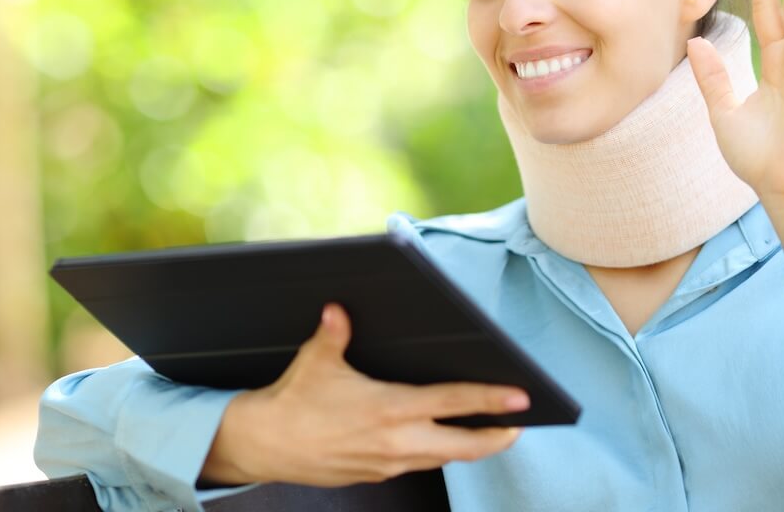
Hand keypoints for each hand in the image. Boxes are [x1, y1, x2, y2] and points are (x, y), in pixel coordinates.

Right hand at [199, 303, 526, 486]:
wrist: (262, 445)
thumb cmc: (291, 401)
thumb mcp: (316, 360)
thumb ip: (335, 333)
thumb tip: (339, 309)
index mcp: (390, 408)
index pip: (453, 403)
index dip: (490, 401)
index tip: (521, 399)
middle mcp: (396, 441)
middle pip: (462, 446)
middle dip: (494, 438)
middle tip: (517, 427)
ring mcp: (386, 463)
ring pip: (441, 459)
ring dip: (466, 447)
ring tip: (485, 433)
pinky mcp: (374, 475)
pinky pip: (415, 464)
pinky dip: (432, 453)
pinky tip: (435, 441)